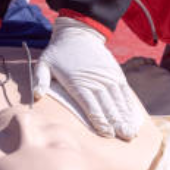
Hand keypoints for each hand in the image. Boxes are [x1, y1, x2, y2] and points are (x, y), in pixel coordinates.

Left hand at [33, 16, 141, 139]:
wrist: (78, 33)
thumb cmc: (58, 53)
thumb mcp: (44, 63)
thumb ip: (40, 80)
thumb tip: (37, 95)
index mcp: (78, 83)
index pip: (91, 105)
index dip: (100, 121)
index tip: (107, 134)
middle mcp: (96, 81)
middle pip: (109, 105)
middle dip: (117, 122)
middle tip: (126, 137)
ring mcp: (107, 77)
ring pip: (119, 100)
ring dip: (126, 117)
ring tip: (132, 132)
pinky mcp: (115, 74)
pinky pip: (125, 92)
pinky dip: (129, 105)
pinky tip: (133, 118)